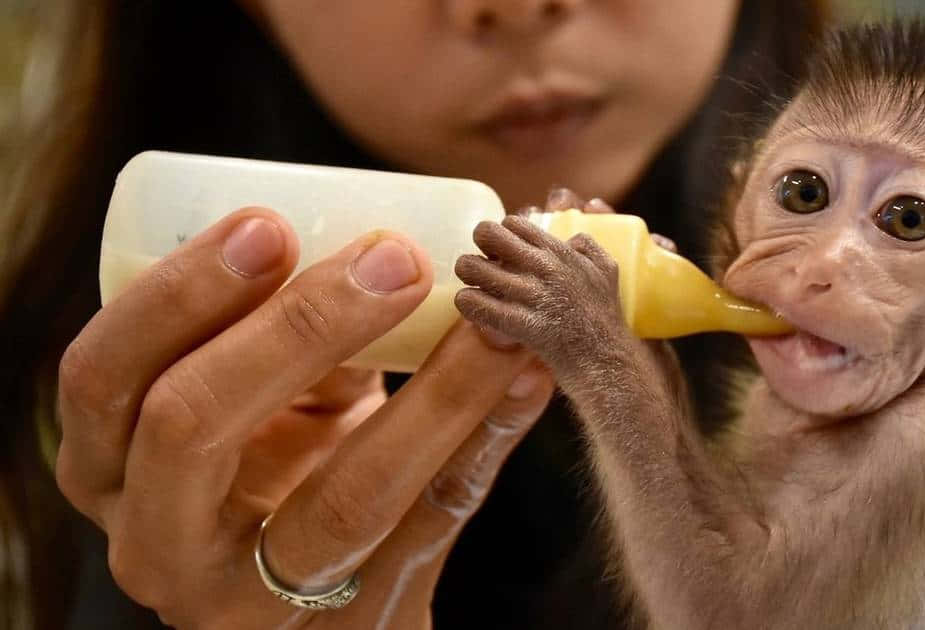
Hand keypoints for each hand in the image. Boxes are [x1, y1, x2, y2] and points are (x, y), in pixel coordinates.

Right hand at [56, 207, 552, 628]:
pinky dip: (488, 435)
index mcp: (106, 467)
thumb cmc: (272, 467)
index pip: (103, 376)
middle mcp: (160, 544)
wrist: (318, 597)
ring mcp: (261, 600)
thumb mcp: (248, 403)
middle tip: (393, 258)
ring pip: (347, 493)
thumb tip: (385, 237)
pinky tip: (527, 374)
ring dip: (435, 391)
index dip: (177, 294)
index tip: (269, 221)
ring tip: (490, 317)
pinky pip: (435, 520)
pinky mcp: (362, 616)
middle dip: (295, 327)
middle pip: (195, 427)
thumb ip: (282, 337)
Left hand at [456, 190, 660, 384]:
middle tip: (485, 264)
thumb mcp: (607, 270)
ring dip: (469, 276)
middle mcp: (544, 267)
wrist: (606, 360)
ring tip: (477, 287)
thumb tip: (570, 239)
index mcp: (560, 251)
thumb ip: (588, 247)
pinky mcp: (520, 324)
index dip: (503, 236)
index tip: (504, 253)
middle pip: (487, 234)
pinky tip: (475, 308)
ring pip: (471, 267)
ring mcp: (531, 295)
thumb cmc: (604, 317)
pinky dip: (468, 304)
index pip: (512, 223)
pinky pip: (475, 304)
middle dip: (480, 247)